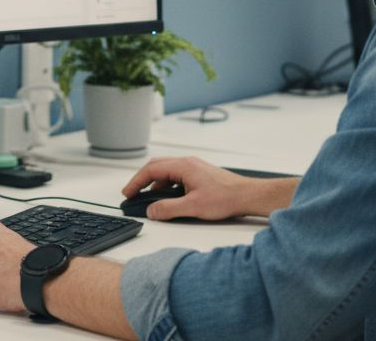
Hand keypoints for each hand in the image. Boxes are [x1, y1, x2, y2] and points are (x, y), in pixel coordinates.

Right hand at [122, 156, 293, 220]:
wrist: (247, 196)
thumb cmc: (226, 197)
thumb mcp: (193, 207)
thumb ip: (168, 209)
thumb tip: (151, 210)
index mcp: (183, 166)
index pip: (151, 170)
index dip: (136, 181)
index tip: (128, 192)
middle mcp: (187, 163)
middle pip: (157, 166)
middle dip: (142, 180)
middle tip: (133, 193)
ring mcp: (194, 168)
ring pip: (167, 171)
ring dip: (156, 184)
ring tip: (150, 199)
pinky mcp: (200, 175)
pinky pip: (177, 176)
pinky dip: (167, 185)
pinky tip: (170, 199)